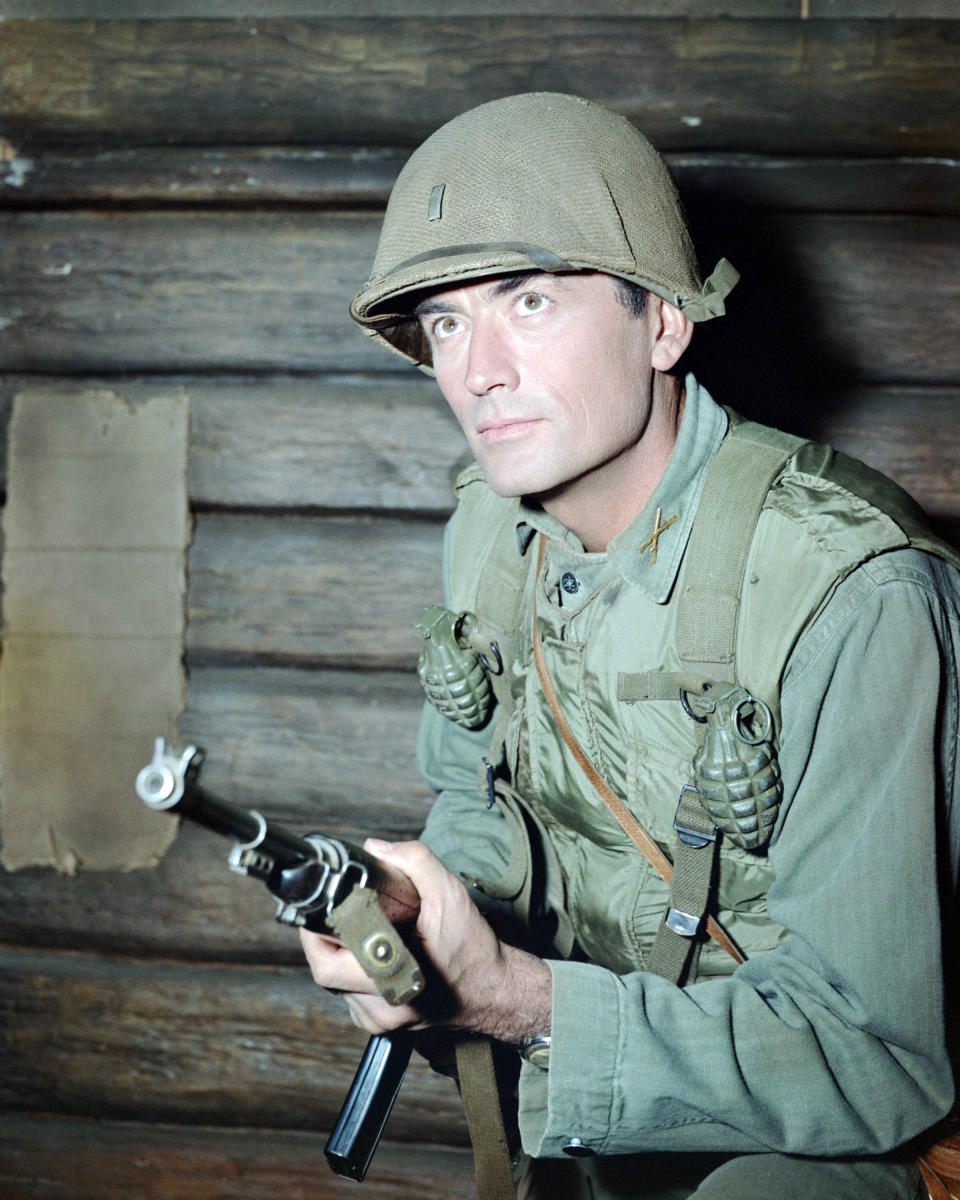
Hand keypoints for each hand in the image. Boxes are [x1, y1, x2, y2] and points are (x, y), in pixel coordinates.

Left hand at [299, 838, 551, 1042]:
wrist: (495, 991)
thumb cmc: (475, 949)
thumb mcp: (451, 895)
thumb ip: (415, 862)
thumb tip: (376, 848)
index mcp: (395, 978)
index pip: (329, 963)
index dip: (316, 931)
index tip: (318, 904)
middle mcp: (382, 1006)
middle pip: (325, 972)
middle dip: (321, 937)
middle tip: (331, 910)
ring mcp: (378, 1019)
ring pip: (335, 984)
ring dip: (338, 952)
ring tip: (356, 926)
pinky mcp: (379, 1024)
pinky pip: (349, 993)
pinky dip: (351, 968)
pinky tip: (371, 950)